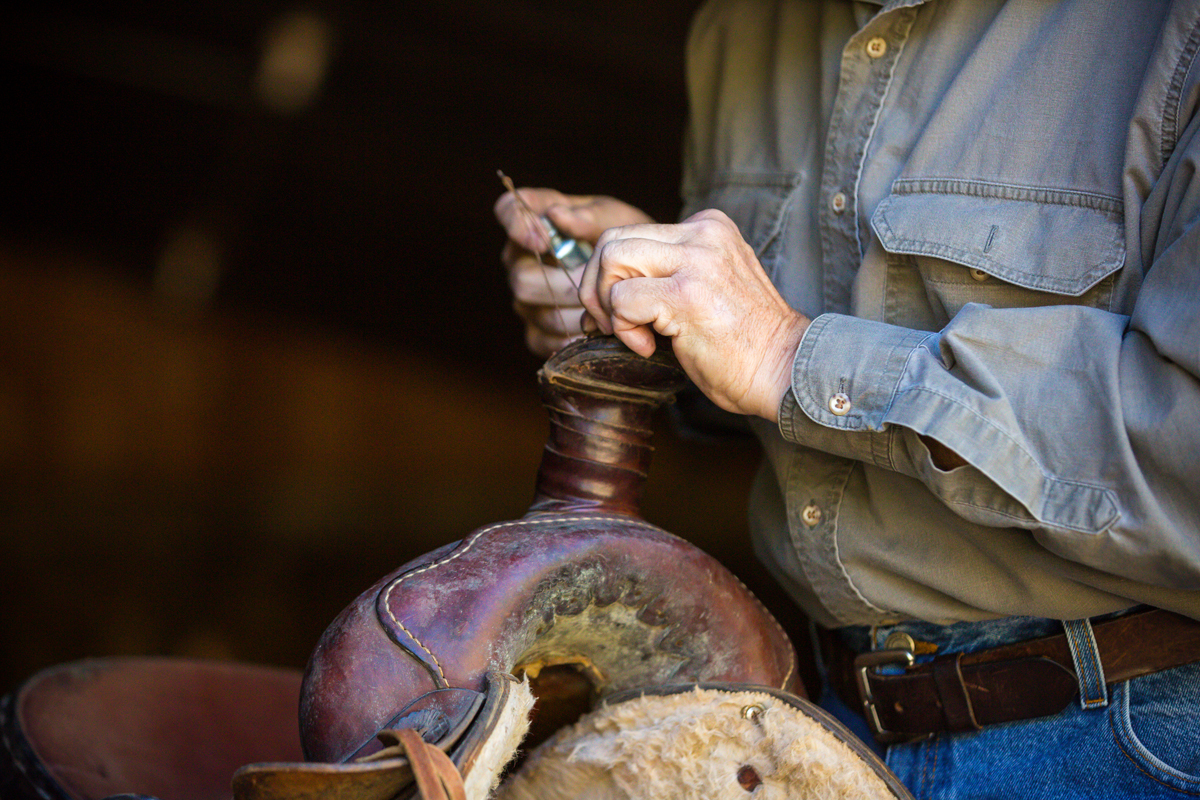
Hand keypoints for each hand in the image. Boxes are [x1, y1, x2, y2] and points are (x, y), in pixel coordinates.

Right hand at [494, 188, 653, 356]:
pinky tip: (598, 328)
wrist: (639, 280)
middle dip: (567, 284)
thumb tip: (557, 214)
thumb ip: (589, 217)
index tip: (543, 240)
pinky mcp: (537, 332)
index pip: (507, 210)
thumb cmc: (621, 243)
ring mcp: (526, 300)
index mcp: (535, 224)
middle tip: (601, 284)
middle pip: (523, 279)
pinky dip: (575, 336)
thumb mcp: (615, 221)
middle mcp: (521, 262)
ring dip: (579, 312)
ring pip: (539, 312)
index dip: (517, 225)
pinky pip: (545, 339)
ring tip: (608, 306)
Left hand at [579, 208, 809, 421]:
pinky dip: (624, 329)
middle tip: (611, 325)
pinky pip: (622, 300)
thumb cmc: (744, 342)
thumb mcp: (707, 286)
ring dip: (607, 305)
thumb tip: (604, 284)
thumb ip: (668, 272)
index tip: (622, 313)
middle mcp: (702, 235)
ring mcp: (695, 262)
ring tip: (632, 334)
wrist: (785, 370)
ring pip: (611, 260)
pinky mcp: (686, 295)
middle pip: (612, 240)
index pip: (631, 233)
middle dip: (596, 287)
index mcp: (707, 228)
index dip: (611, 276)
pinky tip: (651, 347)